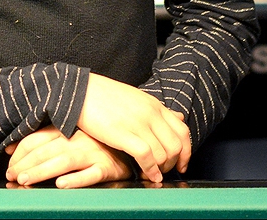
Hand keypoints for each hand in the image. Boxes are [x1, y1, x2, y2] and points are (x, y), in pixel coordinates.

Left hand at [5, 127, 131, 187]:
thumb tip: (10, 149)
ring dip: (42, 171)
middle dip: (25, 164)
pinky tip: (62, 185)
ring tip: (26, 180)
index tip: (9, 166)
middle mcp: (78, 140)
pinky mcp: (107, 167)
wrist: (132, 143)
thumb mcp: (70, 135)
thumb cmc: (96, 141)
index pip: (37, 139)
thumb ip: (44, 140)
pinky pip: (91, 174)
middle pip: (46, 151)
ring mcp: (93, 153)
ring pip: (63, 161)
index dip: (20, 153)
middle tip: (12, 176)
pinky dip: (76, 179)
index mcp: (67, 129)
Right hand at [75, 73, 191, 182]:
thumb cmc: (105, 96)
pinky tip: (148, 176)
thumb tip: (178, 117)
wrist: (80, 90)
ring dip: (161, 169)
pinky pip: (146, 156)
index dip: (186, 152)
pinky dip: (150, 170)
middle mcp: (150, 113)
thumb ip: (157, 110)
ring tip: (153, 175)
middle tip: (165, 171)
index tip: (182, 164)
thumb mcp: (137, 97)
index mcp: (155, 105)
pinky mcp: (123, 134)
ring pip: (163, 153)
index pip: (183, 131)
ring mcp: (138, 123)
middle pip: (176, 145)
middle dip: (174, 163)